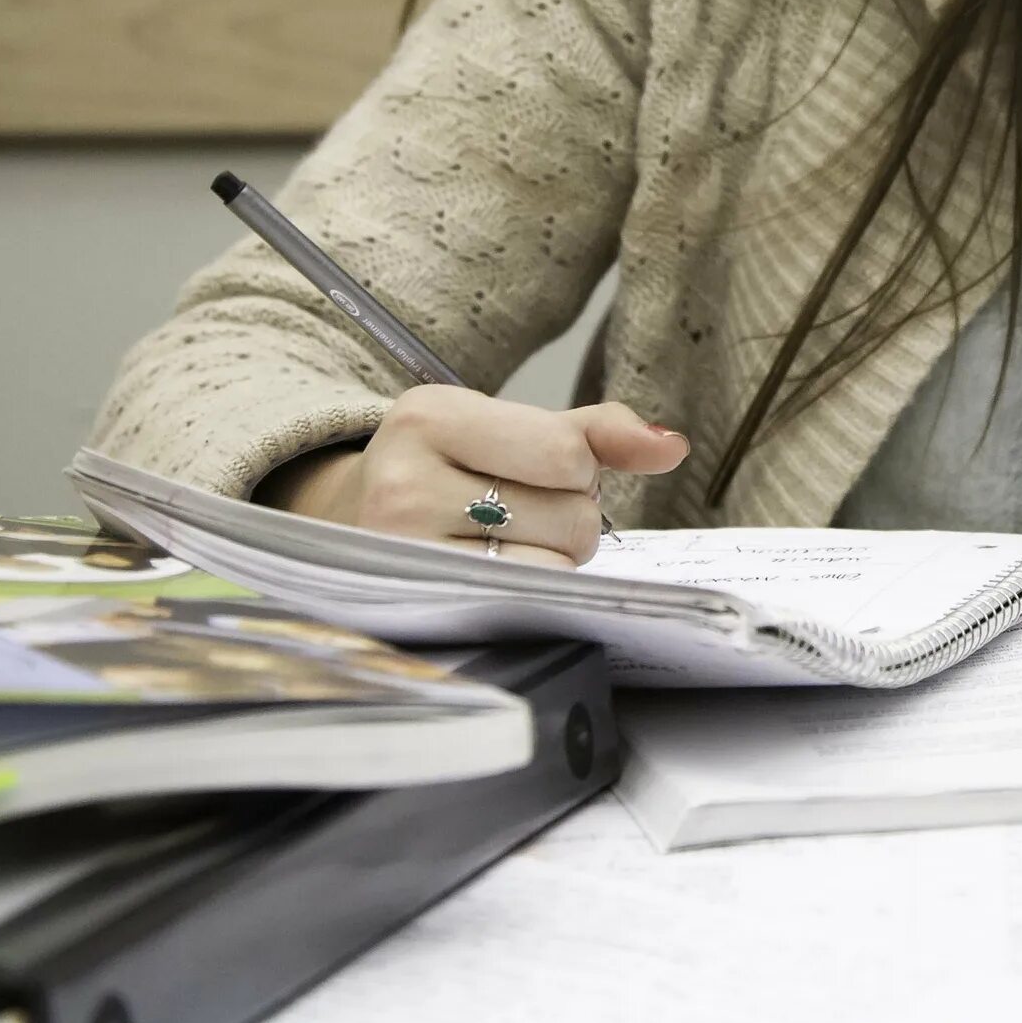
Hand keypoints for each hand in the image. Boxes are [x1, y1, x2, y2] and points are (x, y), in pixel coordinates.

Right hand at [254, 388, 689, 566]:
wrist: (349, 519)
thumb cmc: (446, 468)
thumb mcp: (506, 428)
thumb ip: (593, 431)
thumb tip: (672, 447)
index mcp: (430, 416)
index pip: (568, 454)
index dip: (580, 467)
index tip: (544, 468)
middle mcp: (404, 483)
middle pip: (572, 516)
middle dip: (568, 515)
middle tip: (517, 510)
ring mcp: (403, 554)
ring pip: (556, 566)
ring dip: (553, 556)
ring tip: (504, 540)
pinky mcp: (416, 605)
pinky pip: (526, 603)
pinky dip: (532, 590)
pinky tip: (495, 571)